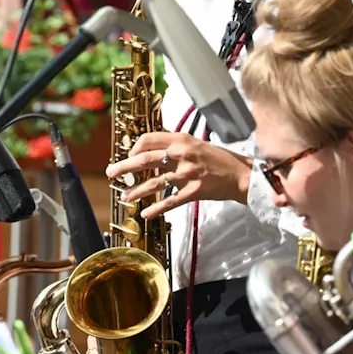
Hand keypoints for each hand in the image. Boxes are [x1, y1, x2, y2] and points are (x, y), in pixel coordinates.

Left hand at [104, 132, 252, 219]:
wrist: (241, 174)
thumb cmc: (218, 159)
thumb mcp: (196, 144)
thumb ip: (175, 145)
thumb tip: (151, 149)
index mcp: (181, 139)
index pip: (149, 139)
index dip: (134, 148)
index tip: (129, 156)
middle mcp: (182, 154)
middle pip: (145, 159)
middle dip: (124, 167)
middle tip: (111, 174)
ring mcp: (188, 173)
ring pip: (155, 182)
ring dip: (136, 191)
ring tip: (125, 197)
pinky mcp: (194, 191)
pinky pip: (170, 201)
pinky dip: (156, 208)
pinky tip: (145, 214)